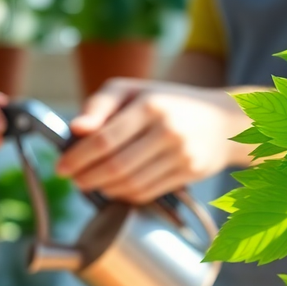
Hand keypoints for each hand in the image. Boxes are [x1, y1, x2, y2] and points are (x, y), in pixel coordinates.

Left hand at [58, 78, 244, 203]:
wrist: (224, 120)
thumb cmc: (170, 103)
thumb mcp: (134, 90)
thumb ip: (100, 105)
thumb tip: (75, 129)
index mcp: (151, 106)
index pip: (105, 139)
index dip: (78, 157)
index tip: (62, 166)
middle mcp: (168, 131)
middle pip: (117, 166)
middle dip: (88, 177)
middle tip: (74, 179)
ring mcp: (182, 154)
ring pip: (132, 183)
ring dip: (105, 189)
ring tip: (92, 184)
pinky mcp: (190, 173)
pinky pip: (149, 192)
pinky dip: (126, 195)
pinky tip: (115, 188)